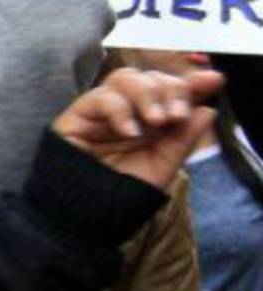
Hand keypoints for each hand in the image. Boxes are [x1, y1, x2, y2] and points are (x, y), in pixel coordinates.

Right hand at [53, 67, 220, 189]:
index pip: (171, 91)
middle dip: (170, 90)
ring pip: (125, 78)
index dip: (191, 82)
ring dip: (147, 93)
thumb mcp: (163, 166)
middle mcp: (128, 111)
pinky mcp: (77, 116)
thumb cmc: (122, 192)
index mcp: (150, 121)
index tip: (213, 81)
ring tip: (157, 120)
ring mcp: (102, 112)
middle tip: (176, 116)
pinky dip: (120, 109)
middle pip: (150, 78)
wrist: (87, 213)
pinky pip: (100, 97)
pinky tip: (130, 131)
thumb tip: (208, 109)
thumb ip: (184, 139)